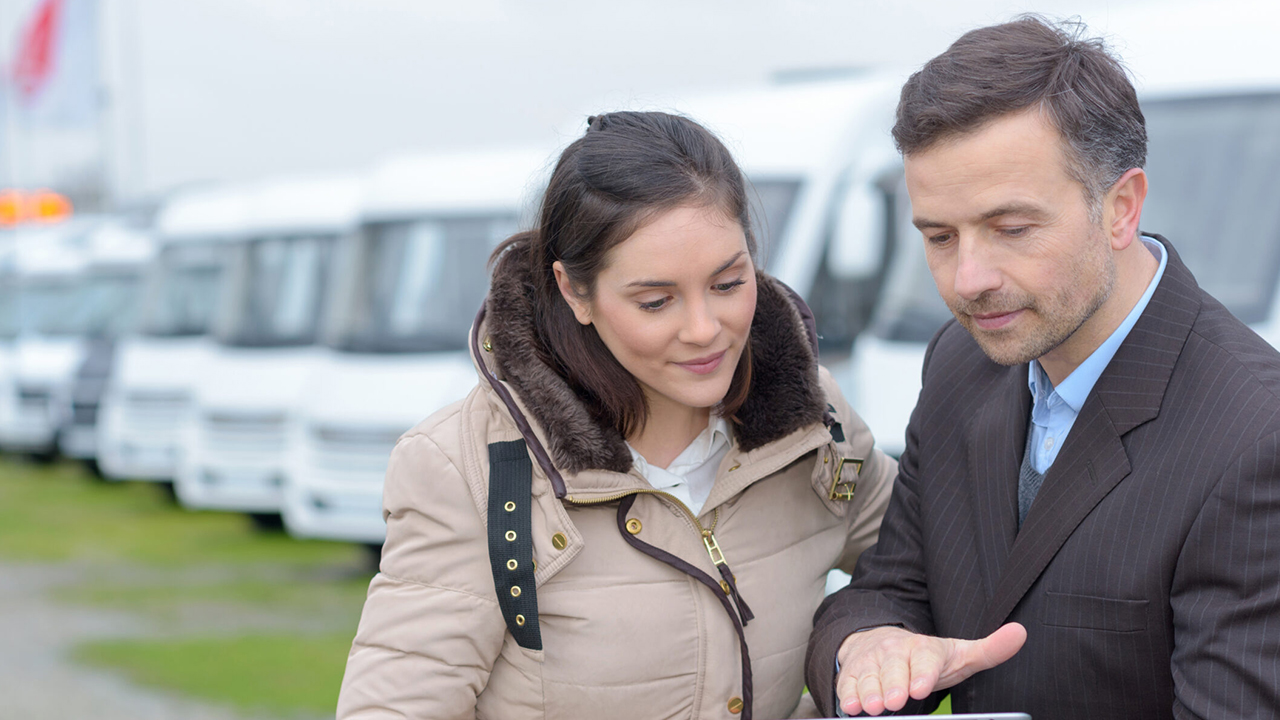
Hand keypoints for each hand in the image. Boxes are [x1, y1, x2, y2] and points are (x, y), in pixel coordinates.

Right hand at [835, 623, 1025, 715]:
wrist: (879, 642)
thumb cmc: (925, 658)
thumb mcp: (958, 653)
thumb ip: (989, 649)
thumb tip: (1021, 633)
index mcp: (923, 648)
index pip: (924, 658)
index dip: (922, 673)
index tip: (921, 687)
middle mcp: (894, 652)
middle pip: (892, 670)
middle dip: (892, 686)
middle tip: (894, 702)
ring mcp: (871, 663)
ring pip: (868, 677)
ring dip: (868, 692)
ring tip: (872, 707)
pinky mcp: (851, 674)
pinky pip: (847, 683)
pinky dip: (847, 694)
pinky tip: (851, 705)